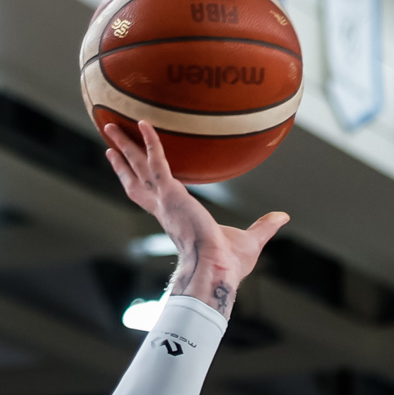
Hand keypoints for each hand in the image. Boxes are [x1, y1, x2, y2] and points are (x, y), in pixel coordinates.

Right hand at [97, 119, 288, 316]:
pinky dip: (151, 142)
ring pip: (138, 166)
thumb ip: (265, 226)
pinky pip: (158, 162)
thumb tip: (284, 217)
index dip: (137, 179)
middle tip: (110, 139)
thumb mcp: (251, 240)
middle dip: (122, 158)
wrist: (217, 271)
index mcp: (175, 219)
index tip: (127, 166)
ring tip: (109, 124)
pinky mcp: (171, 194)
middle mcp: (164, 209)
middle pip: (135, 177)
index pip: (150, 195)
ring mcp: (165, 201)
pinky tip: (144, 123)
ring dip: (124, 144)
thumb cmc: (230, 266)